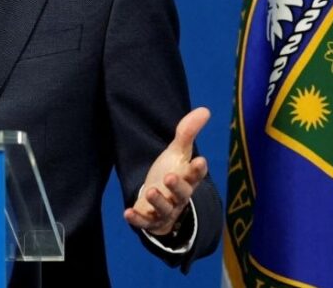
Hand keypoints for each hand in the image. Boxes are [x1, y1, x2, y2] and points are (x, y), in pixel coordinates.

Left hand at [123, 107, 209, 236]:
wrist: (159, 202)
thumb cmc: (171, 174)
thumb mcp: (177, 152)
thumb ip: (188, 133)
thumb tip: (205, 110)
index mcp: (188, 179)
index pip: (196, 175)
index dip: (198, 169)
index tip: (200, 160)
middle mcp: (179, 197)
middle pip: (182, 194)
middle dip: (177, 186)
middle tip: (170, 176)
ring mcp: (165, 210)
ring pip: (165, 208)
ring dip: (158, 201)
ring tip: (150, 190)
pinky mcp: (151, 220)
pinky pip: (145, 222)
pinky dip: (137, 219)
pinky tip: (127, 213)